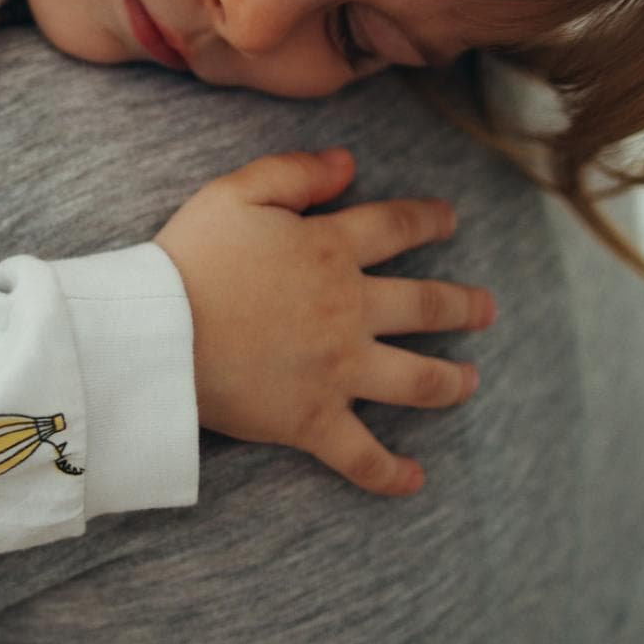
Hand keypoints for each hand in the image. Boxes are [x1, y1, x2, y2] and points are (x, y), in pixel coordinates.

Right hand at [153, 147, 494, 497]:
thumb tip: (348, 162)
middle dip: (463, 305)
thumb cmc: (189, 257)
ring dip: (451, 381)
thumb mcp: (235, 192)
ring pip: (416, 380)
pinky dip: (389, 473)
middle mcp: (348, 310)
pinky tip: (414, 481)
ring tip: (470, 381)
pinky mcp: (312, 419)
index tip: (449, 220)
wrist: (157, 331)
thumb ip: (294, 172)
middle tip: (486, 308)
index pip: (396, 228)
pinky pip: (361, 455)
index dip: (428, 220)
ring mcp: (337, 369)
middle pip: (425, 306)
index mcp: (330, 251)